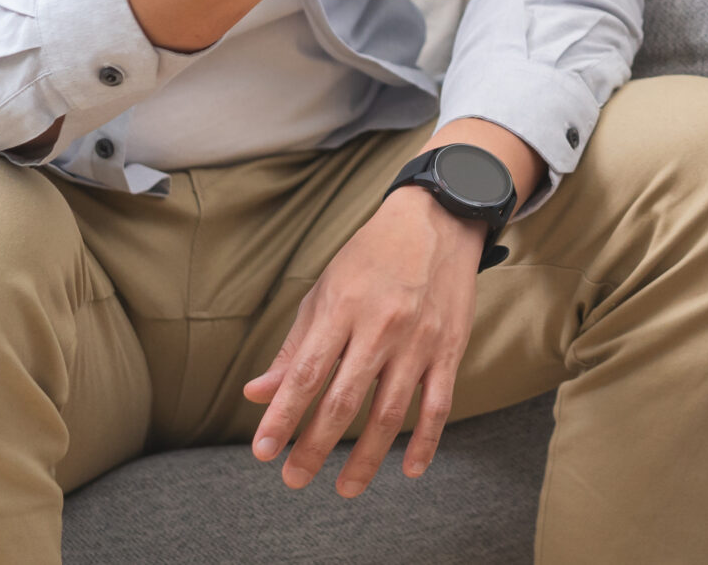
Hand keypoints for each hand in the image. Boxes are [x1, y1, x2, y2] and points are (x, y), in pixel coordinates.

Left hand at [245, 177, 486, 496]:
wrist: (436, 220)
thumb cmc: (370, 257)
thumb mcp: (324, 291)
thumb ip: (294, 347)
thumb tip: (258, 394)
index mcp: (342, 307)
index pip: (306, 374)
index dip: (282, 417)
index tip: (262, 452)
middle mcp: (381, 325)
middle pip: (344, 400)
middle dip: (315, 446)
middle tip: (294, 479)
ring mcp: (419, 339)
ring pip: (390, 412)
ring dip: (366, 457)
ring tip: (346, 488)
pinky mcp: (450, 347)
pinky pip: (438, 404)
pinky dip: (425, 441)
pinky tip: (409, 469)